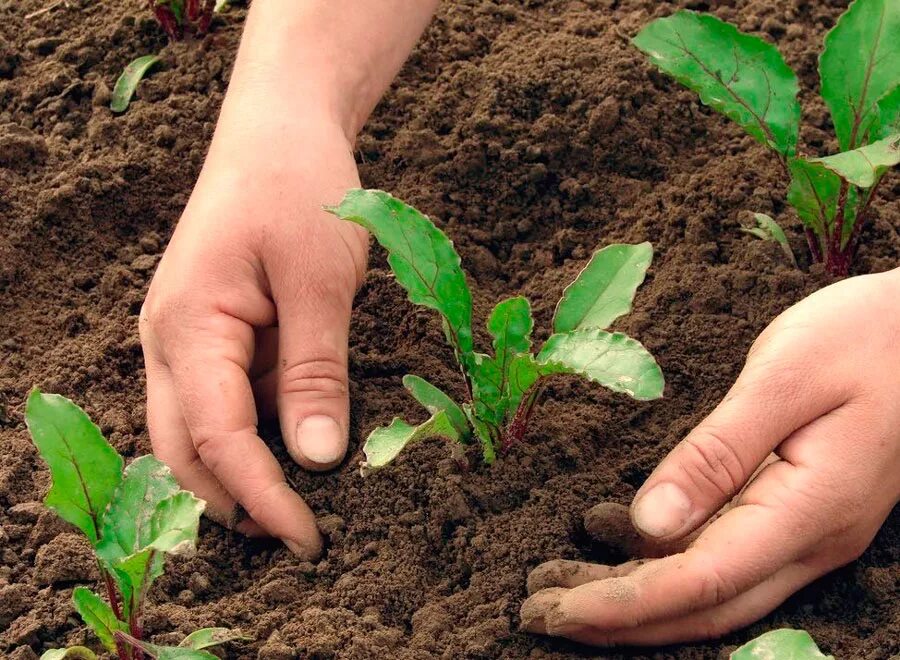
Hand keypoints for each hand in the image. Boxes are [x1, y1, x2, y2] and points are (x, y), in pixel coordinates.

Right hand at [139, 122, 366, 558]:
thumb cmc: (299, 189)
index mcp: (188, 328)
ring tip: (303, 504)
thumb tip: (317, 460)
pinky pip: (228, 398)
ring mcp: (188, 339)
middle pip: (186, 448)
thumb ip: (315, 373)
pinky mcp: (216, 334)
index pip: (216, 438)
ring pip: (202, 429)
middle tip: (299, 537)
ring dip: (245, 471)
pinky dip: (258, 432)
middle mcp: (171, 342)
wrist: (280, 130)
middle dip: (236, 499)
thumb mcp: (320, 282)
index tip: (308, 536)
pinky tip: (299, 444)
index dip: (261, 495)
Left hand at [521, 268, 899, 644]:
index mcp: (809, 509)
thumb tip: (646, 523)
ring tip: (563, 589)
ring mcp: (811, 534)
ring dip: (638, 602)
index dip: (622, 601)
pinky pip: (728, 564)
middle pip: (703, 607)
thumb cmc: (865, 338)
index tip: (554, 606)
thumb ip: (716, 454)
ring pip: (715, 595)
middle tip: (538, 612)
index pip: (699, 580)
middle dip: (617, 618)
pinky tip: (621, 553)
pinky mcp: (800, 515)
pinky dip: (668, 572)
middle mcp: (812, 540)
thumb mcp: (785, 379)